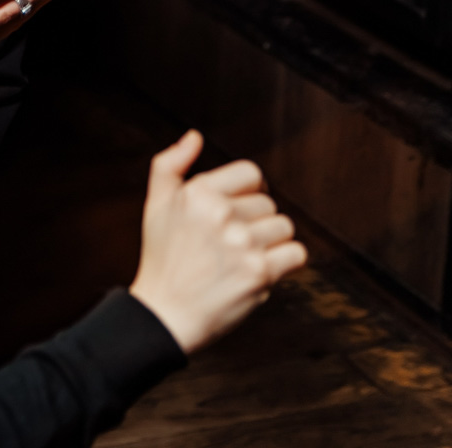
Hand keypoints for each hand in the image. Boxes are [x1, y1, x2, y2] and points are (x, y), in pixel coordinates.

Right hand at [129, 132, 306, 353]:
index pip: (251, 173)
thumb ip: (170, 164)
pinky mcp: (260, 272)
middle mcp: (220, 213)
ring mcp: (242, 243)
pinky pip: (296, 254)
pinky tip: (260, 271)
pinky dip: (285, 264)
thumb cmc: (163, 259)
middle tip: (229, 245)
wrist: (164, 315)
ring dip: (270, 244)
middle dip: (254, 222)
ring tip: (242, 259)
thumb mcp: (156, 205)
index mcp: (197, 192)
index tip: (238, 210)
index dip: (249, 191)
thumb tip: (194, 136)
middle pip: (268, 204)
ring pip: (284, 228)